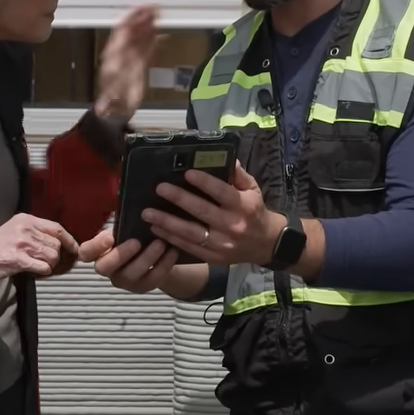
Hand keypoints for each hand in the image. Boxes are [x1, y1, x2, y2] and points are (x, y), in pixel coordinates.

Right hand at [0, 213, 78, 283]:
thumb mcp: (15, 228)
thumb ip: (35, 230)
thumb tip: (58, 240)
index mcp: (26, 220)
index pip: (56, 228)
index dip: (69, 239)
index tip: (75, 248)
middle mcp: (26, 229)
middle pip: (56, 243)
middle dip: (56, 255)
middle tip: (49, 262)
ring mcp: (23, 244)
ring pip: (52, 255)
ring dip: (49, 264)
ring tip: (38, 265)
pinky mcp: (19, 259)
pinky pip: (43, 267)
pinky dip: (44, 271)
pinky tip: (36, 270)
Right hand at [79, 228, 179, 293]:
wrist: (153, 253)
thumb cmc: (134, 234)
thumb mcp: (125, 226)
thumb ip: (121, 221)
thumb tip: (125, 195)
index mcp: (98, 251)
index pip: (86, 253)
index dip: (95, 247)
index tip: (110, 237)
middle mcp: (107, 269)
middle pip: (104, 267)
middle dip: (121, 255)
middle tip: (136, 241)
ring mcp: (124, 281)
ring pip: (131, 274)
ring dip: (147, 258)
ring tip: (160, 243)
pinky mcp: (142, 287)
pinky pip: (152, 279)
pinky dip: (163, 265)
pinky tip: (172, 251)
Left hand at [95, 4, 158, 120]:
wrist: (118, 108)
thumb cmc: (115, 93)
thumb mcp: (119, 72)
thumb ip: (127, 53)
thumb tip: (131, 38)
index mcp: (114, 51)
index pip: (124, 27)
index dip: (134, 14)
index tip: (145, 6)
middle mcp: (122, 51)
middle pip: (134, 29)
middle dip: (144, 17)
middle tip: (156, 8)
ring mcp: (131, 58)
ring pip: (141, 37)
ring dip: (150, 26)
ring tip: (159, 17)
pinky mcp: (139, 66)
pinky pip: (147, 49)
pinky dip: (153, 41)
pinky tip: (159, 35)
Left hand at [144, 162, 284, 266]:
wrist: (265, 244)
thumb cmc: (255, 212)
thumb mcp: (253, 190)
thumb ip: (239, 174)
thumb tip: (226, 157)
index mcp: (244, 206)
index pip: (223, 193)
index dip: (205, 183)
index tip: (187, 173)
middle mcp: (232, 226)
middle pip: (202, 212)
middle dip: (179, 199)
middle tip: (159, 188)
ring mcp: (222, 244)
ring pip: (191, 233)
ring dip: (167, 223)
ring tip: (148, 213)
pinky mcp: (213, 257)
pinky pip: (189, 248)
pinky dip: (171, 239)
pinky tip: (156, 229)